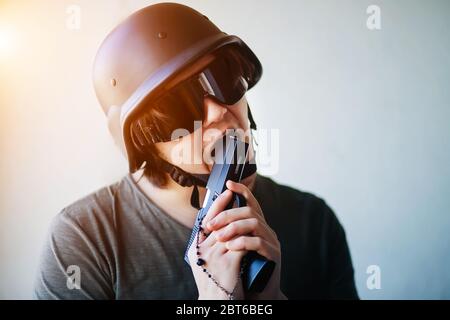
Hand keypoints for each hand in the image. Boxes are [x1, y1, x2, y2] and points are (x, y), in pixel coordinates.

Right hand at [187, 189, 246, 299]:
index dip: (217, 204)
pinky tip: (256, 236)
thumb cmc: (214, 285)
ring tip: (252, 216)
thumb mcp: (205, 263)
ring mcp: (215, 257)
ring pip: (233, 231)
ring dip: (244, 223)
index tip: (227, 192)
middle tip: (240, 197)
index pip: (206, 219)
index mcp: (195, 249)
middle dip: (233, 208)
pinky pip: (241, 244)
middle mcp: (202, 250)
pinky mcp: (228, 264)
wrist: (215, 305)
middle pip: (220, 222)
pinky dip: (249, 239)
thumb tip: (220, 227)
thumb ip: (210, 246)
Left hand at [205, 180, 285, 299]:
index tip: (228, 184)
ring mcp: (272, 242)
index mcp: (257, 227)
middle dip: (227, 215)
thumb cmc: (243, 271)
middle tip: (210, 225)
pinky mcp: (274, 255)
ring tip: (219, 237)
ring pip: (254, 223)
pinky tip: (231, 246)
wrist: (258, 293)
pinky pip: (259, 242)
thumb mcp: (233, 248)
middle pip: (249, 211)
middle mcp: (267, 230)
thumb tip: (209, 220)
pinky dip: (243, 242)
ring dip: (233, 227)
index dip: (241, 190)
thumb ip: (227, 234)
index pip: (251, 202)